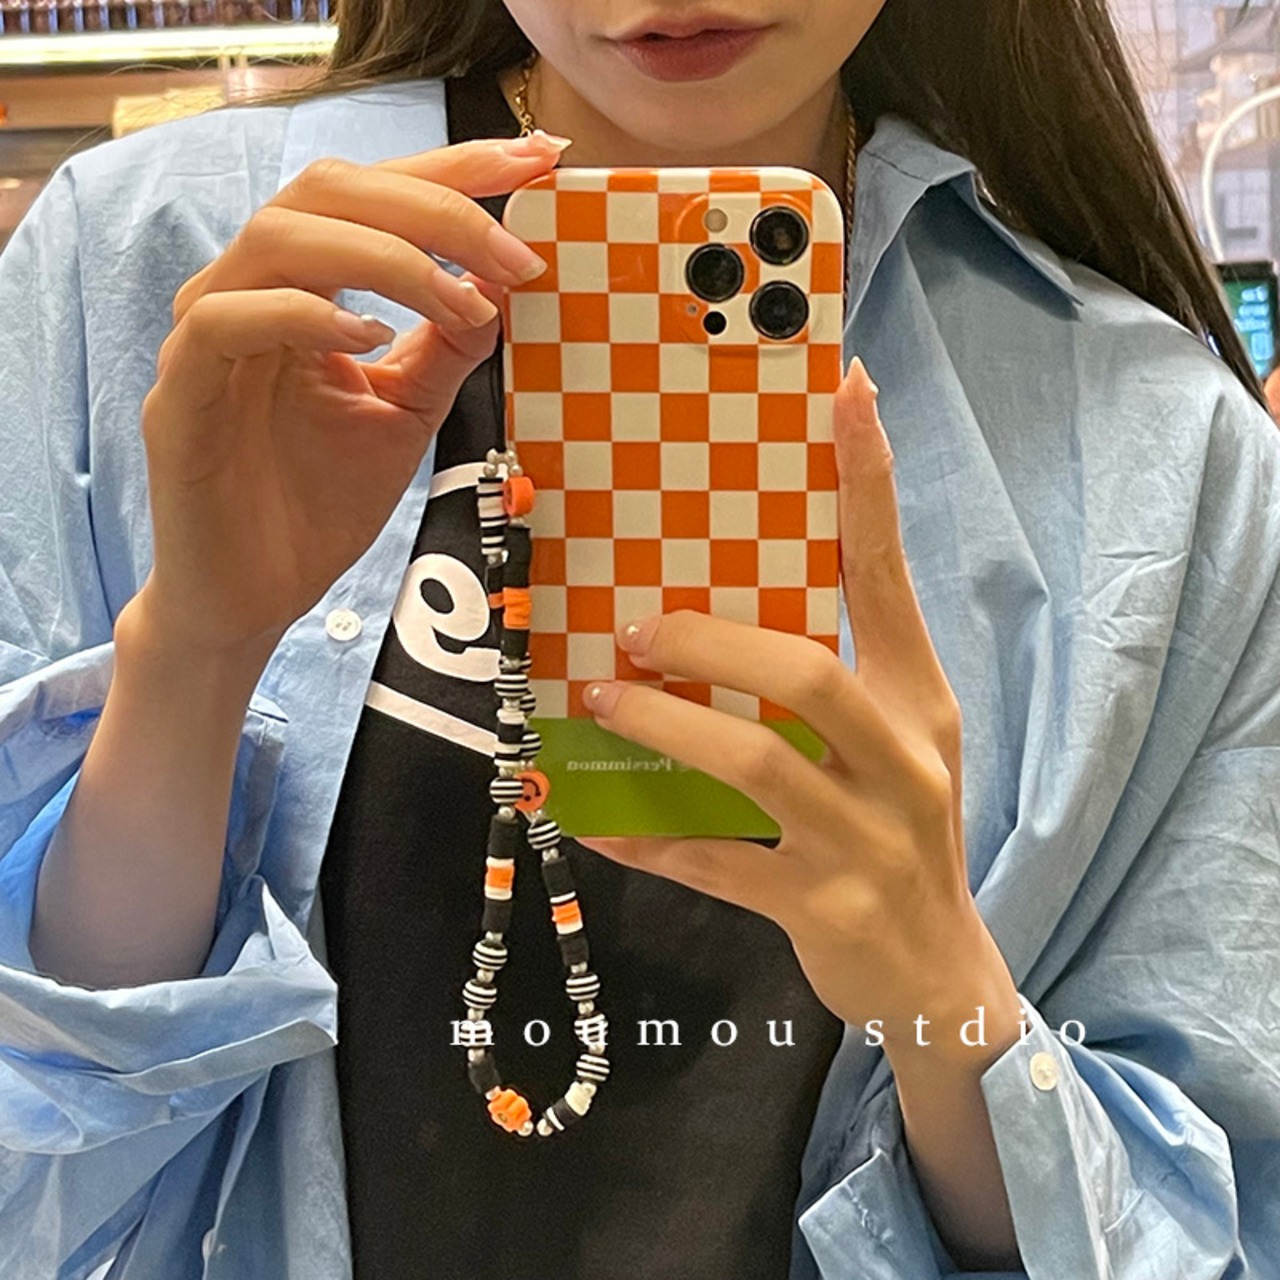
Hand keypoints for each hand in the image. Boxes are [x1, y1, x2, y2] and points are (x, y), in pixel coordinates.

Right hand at [135, 132, 568, 656]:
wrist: (256, 595)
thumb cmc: (318, 503)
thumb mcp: (404, 413)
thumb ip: (444, 348)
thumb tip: (506, 285)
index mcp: (302, 286)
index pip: (376, 195)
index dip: (456, 168)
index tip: (541, 161)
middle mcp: (250, 290)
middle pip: (328, 189)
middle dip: (434, 203)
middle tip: (515, 249)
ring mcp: (208, 335)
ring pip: (280, 236)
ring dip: (388, 258)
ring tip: (462, 303)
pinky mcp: (180, 392)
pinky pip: (230, 319)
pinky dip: (305, 314)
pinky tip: (371, 339)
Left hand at [576, 356, 1020, 1054]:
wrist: (940, 973)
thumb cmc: (898, 832)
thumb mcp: (889, 745)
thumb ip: (829, 679)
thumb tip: (715, 610)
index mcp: (919, 700)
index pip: (889, 576)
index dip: (868, 483)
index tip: (846, 392)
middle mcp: (904, 759)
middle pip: (807, 676)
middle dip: (711, 643)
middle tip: (635, 626)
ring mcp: (866, 838)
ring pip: (756, 767)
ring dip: (666, 728)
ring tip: (598, 700)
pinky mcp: (822, 904)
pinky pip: (714, 864)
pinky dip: (645, 837)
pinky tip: (590, 817)